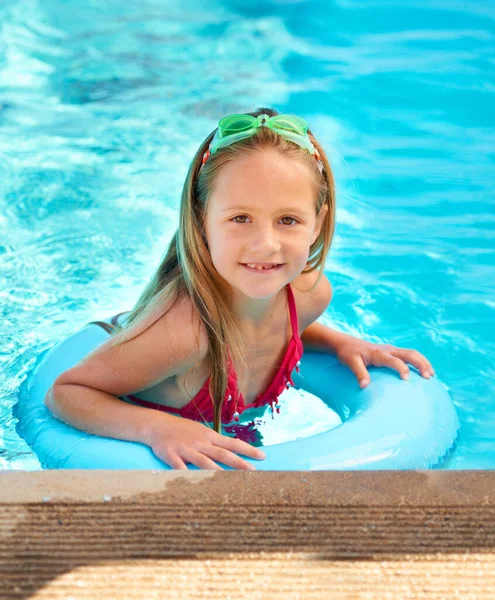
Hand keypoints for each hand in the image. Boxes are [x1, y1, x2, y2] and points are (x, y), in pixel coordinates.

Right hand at [147, 413, 265, 470]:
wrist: (157, 425)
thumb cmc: (181, 429)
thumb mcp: (200, 431)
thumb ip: (215, 441)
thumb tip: (233, 448)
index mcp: (209, 436)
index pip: (232, 443)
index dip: (248, 450)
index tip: (262, 456)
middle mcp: (200, 442)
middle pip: (223, 454)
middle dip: (239, 463)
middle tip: (253, 471)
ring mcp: (186, 449)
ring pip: (204, 462)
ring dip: (217, 471)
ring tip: (229, 481)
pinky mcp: (171, 456)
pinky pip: (180, 468)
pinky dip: (187, 476)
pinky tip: (194, 483)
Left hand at [335, 337, 434, 388]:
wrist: (345, 343)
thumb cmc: (348, 353)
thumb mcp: (351, 363)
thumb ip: (359, 373)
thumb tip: (364, 386)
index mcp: (379, 353)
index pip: (394, 360)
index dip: (401, 368)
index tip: (407, 379)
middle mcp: (388, 350)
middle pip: (409, 354)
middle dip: (421, 364)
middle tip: (429, 377)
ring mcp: (391, 350)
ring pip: (412, 353)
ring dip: (423, 362)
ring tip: (431, 375)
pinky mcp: (392, 352)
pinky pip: (408, 355)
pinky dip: (418, 361)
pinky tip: (423, 372)